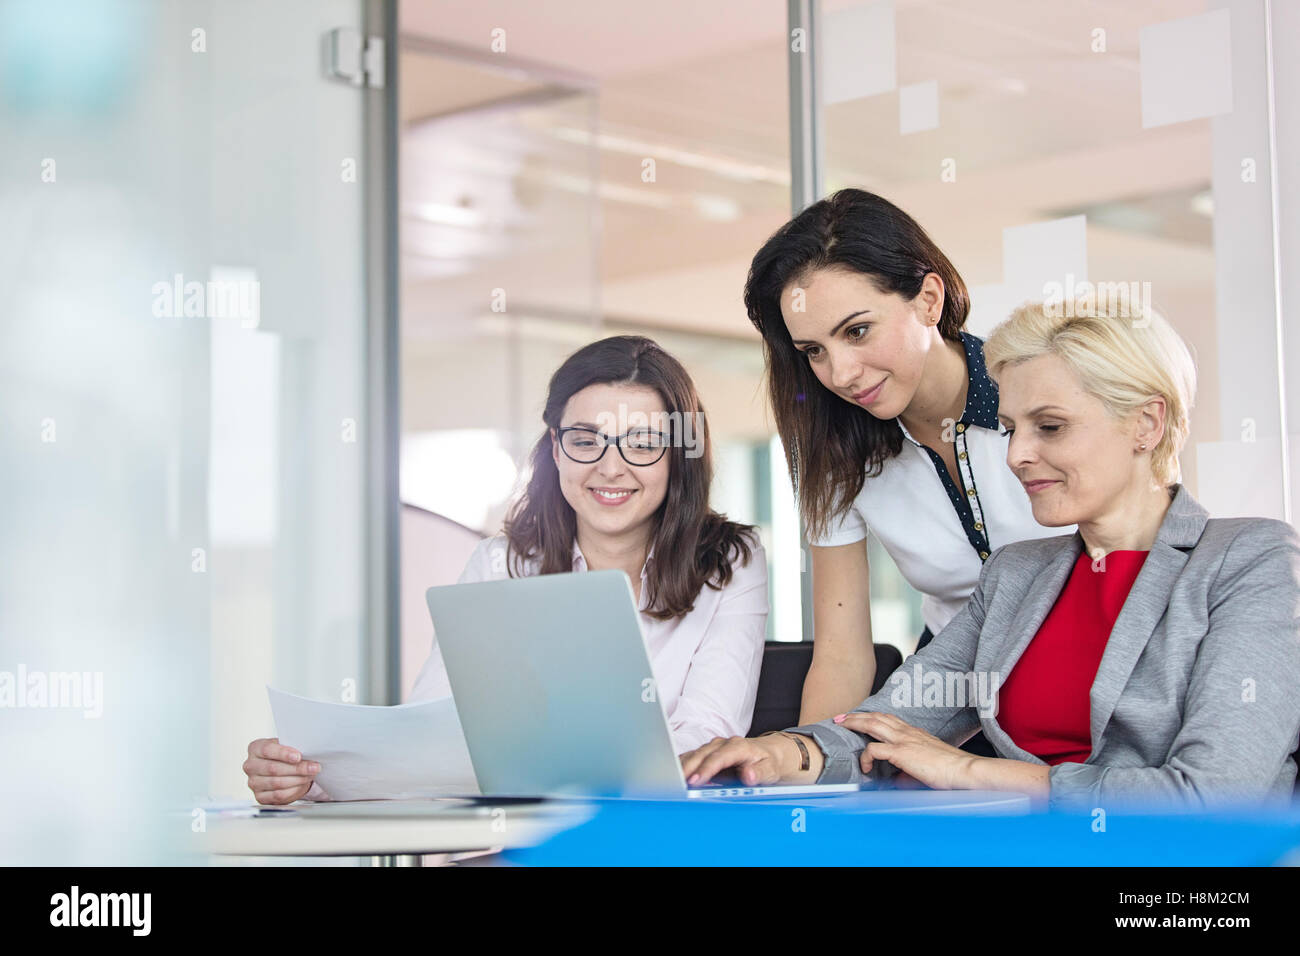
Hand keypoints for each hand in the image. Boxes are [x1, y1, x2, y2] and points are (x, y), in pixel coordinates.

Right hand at [243, 737, 320, 804]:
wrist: (282, 770)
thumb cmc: (284, 756)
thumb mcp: (286, 746)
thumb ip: (292, 747)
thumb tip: (308, 752)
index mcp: (255, 748)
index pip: (267, 750)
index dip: (283, 753)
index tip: (298, 756)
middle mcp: (250, 765)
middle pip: (273, 768)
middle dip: (297, 768)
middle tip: (314, 767)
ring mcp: (253, 782)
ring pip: (277, 782)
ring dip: (298, 779)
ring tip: (310, 775)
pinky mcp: (260, 796)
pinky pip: (278, 795)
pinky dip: (293, 790)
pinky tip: (302, 784)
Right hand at [678, 735, 793, 786]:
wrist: (769, 753)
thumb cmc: (768, 763)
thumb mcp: (770, 770)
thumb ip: (759, 773)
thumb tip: (748, 775)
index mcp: (738, 747)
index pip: (719, 758)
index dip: (706, 770)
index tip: (695, 781)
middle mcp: (723, 744)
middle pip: (702, 755)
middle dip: (688, 768)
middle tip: (676, 782)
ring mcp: (714, 747)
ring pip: (694, 754)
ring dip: (682, 766)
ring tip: (669, 780)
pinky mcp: (708, 752)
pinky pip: (693, 757)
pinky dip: (682, 765)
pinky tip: (672, 773)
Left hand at [836, 712, 975, 789]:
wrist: (965, 771)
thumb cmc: (952, 772)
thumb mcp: (929, 765)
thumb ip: (911, 768)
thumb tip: (898, 778)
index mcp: (915, 734)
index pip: (889, 719)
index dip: (873, 718)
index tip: (861, 719)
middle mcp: (908, 733)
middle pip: (877, 717)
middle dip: (857, 716)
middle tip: (842, 717)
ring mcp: (904, 740)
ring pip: (872, 724)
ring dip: (855, 723)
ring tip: (842, 725)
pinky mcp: (901, 753)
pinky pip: (874, 750)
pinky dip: (864, 756)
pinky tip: (864, 767)